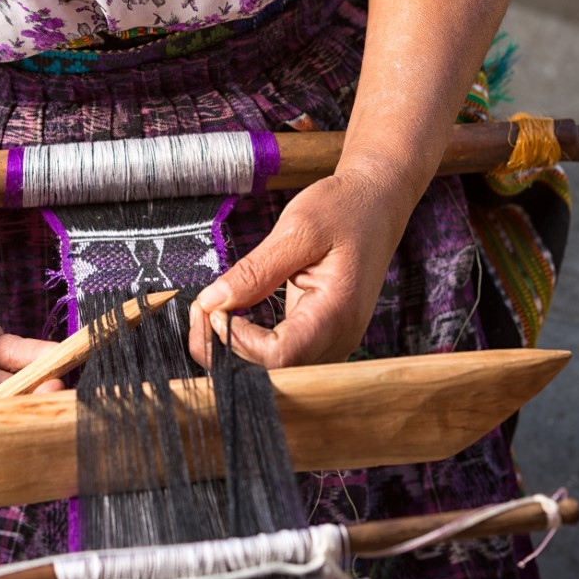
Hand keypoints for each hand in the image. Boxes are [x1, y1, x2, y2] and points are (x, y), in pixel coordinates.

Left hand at [188, 167, 416, 367]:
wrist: (376, 206)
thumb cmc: (344, 210)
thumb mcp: (297, 229)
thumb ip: (254, 271)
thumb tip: (211, 303)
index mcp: (336, 312)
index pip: (279, 355)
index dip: (238, 340)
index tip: (216, 309)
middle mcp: (338, 338)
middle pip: (272, 371)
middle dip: (226, 349)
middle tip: (201, 309)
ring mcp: (330, 343)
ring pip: (273, 370)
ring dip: (233, 350)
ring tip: (210, 311)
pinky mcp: (319, 338)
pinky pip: (279, 356)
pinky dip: (246, 344)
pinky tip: (228, 319)